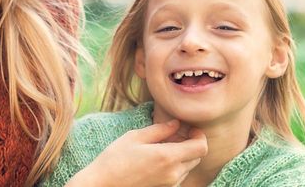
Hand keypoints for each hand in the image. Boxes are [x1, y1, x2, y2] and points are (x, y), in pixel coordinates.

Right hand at [67, 120, 207, 186]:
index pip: (201, 147)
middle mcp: (173, 173)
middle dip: (191, 144)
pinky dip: (175, 166)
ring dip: (183, 155)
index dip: (199, 136)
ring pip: (188, 167)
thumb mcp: (136, 137)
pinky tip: (158, 159)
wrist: (103, 184)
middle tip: (176, 135)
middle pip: (197, 157)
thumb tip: (176, 124)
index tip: (189, 129)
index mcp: (168, 157)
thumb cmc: (115, 158)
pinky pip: (178, 176)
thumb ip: (160, 130)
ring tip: (164, 147)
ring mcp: (169, 184)